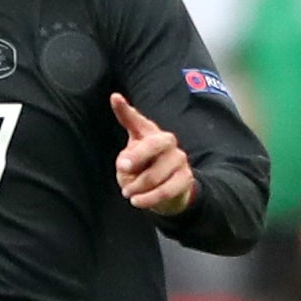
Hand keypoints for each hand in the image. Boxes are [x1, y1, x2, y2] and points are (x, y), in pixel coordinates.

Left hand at [111, 95, 195, 215]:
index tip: (115, 98)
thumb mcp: (129, 162)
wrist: (169, 192)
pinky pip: (166, 190)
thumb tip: (125, 162)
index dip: (125, 110)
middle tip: (121, 168)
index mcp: (150, 133)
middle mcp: (167, 141)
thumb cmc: (144, 171)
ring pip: (156, 173)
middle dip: (137, 156)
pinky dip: (149, 198)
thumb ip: (125, 160)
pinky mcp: (186, 178)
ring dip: (138, 186)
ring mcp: (179, 159)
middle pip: (154, 144)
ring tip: (128, 193)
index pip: (136, 120)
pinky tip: (137, 202)